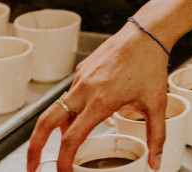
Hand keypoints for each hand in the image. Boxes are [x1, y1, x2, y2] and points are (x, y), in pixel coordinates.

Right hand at [26, 22, 169, 171]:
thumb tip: (156, 161)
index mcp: (100, 101)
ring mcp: (80, 78)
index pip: (72, 138)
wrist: (147, 32)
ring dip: (57, 128)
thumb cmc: (151, 65)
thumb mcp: (157, 104)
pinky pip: (70, 95)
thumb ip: (156, 136)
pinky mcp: (81, 70)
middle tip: (34, 165)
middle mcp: (84, 89)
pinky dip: (71, 110)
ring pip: (58, 109)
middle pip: (46, 123)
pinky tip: (85, 115)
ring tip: (68, 143)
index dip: (64, 161)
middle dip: (35, 148)